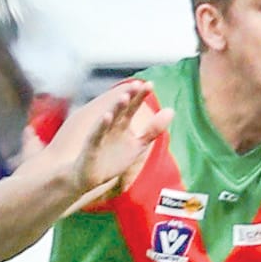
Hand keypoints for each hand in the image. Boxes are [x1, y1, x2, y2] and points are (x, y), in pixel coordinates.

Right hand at [72, 83, 171, 197]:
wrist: (89, 177)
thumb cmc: (113, 159)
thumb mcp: (138, 145)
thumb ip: (153, 129)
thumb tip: (171, 110)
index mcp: (122, 125)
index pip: (132, 107)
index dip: (140, 96)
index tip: (150, 84)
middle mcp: (111, 126)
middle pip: (121, 110)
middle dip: (128, 97)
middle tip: (137, 84)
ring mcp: (100, 135)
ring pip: (108, 119)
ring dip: (115, 108)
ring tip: (124, 97)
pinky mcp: (91, 147)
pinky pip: (96, 134)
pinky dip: (101, 126)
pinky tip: (106, 116)